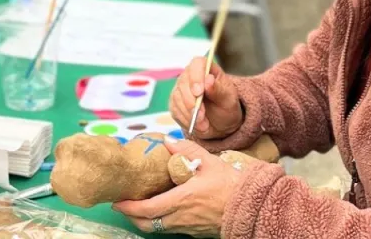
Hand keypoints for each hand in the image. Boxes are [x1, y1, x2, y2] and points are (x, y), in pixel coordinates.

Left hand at [114, 139, 246, 236]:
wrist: (252, 206)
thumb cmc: (231, 184)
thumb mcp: (208, 162)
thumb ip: (185, 149)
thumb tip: (167, 140)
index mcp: (181, 200)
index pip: (147, 209)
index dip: (129, 207)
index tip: (117, 202)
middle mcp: (181, 218)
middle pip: (148, 224)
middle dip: (132, 217)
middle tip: (123, 207)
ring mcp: (189, 227)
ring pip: (159, 229)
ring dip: (146, 221)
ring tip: (139, 208)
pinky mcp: (197, 232)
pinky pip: (173, 229)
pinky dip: (161, 222)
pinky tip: (162, 211)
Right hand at [170, 57, 243, 139]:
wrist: (221, 122)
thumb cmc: (226, 106)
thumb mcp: (229, 99)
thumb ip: (219, 90)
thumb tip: (208, 80)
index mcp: (206, 69)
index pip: (197, 64)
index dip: (196, 76)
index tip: (199, 92)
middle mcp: (190, 76)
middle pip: (184, 82)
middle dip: (192, 102)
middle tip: (203, 117)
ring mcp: (180, 89)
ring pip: (177, 98)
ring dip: (190, 114)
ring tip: (204, 125)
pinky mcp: (175, 103)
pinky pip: (175, 110)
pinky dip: (186, 120)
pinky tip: (197, 125)